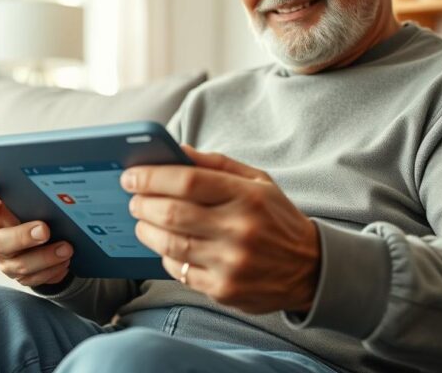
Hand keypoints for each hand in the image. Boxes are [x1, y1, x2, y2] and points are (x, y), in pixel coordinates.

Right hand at [0, 181, 72, 286]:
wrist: (39, 229)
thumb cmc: (29, 208)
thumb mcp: (26, 195)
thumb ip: (27, 188)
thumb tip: (46, 183)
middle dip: (23, 237)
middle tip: (45, 231)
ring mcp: (4, 258)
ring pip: (18, 265)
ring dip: (44, 258)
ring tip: (66, 249)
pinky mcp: (18, 274)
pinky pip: (32, 279)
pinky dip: (51, 271)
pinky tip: (64, 262)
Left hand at [123, 145, 319, 313]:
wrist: (310, 269)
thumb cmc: (276, 218)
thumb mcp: (258, 181)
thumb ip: (216, 164)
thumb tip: (176, 150)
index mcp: (248, 197)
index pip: (188, 180)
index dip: (152, 177)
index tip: (131, 175)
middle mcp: (240, 230)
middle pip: (172, 213)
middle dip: (142, 203)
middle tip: (133, 197)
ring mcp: (231, 263)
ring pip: (170, 244)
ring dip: (146, 229)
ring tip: (142, 219)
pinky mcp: (223, 290)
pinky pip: (179, 272)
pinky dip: (165, 256)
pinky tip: (166, 245)